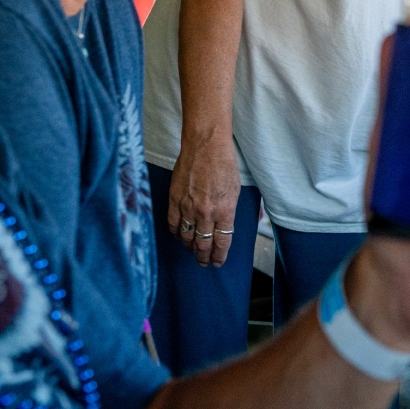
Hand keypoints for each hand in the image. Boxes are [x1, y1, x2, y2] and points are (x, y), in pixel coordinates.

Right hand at [167, 135, 246, 268]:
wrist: (205, 145)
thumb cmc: (224, 163)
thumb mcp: (235, 190)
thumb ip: (230, 211)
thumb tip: (228, 227)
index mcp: (225, 211)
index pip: (222, 242)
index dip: (219, 256)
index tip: (217, 263)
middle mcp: (206, 213)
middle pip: (203, 244)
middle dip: (204, 257)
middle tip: (204, 263)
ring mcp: (188, 207)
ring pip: (187, 237)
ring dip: (190, 247)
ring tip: (192, 251)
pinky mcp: (174, 200)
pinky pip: (173, 224)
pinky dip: (176, 233)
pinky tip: (179, 236)